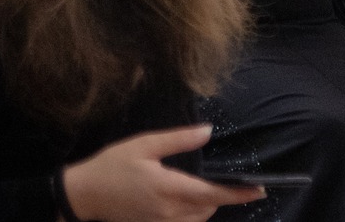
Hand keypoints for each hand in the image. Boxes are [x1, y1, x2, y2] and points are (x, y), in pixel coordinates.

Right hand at [60, 124, 261, 221]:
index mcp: (169, 189)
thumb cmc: (112, 165)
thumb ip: (178, 140)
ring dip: (208, 206)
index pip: (213, 194)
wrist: (84, 195)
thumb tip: (208, 131)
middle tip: (229, 181)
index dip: (238, 193)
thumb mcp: (144, 144)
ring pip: (198, 219)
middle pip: (208, 208)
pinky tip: (186, 201)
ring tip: (210, 190)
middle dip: (221, 196)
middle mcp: (170, 212)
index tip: (260, 189)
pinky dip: (193, 215)